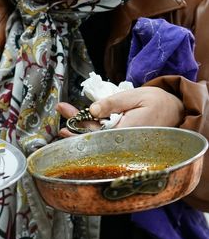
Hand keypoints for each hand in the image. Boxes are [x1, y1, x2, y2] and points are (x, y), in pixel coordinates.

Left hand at [56, 86, 184, 136]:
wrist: (177, 110)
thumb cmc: (158, 102)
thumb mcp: (135, 96)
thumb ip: (113, 103)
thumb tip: (92, 110)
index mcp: (128, 132)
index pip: (99, 137)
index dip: (79, 134)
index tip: (65, 128)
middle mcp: (126, 142)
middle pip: (96, 140)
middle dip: (76, 133)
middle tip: (61, 128)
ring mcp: (126, 142)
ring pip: (100, 139)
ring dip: (81, 133)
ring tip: (64, 127)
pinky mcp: (126, 139)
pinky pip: (107, 137)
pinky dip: (93, 132)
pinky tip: (80, 127)